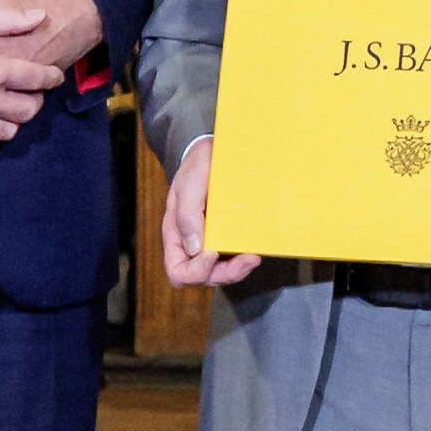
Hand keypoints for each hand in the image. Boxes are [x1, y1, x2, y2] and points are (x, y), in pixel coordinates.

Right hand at [0, 9, 62, 150]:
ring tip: (9, 107)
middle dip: (36, 100)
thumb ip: (7, 19)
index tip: (53, 76)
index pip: (38, 79)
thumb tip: (40, 16)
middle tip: (32, 93)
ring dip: (14, 120)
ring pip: (9, 131)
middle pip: (29, 110)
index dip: (51, 77)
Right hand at [157, 135, 257, 288]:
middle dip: (226, 273)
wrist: (210, 153)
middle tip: (248, 259)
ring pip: (221, 273)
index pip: (178, 271)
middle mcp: (191, 244)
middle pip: (203, 277)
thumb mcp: (189, 183)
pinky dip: (243, 258)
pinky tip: (255, 247)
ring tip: (254, 256)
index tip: (211, 252)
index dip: (196, 270)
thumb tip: (196, 249)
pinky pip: (232, 259)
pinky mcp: (226, 237)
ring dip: (238, 269)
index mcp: (175, 235)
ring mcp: (209, 243)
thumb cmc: (196, 166)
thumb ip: (188, 215)